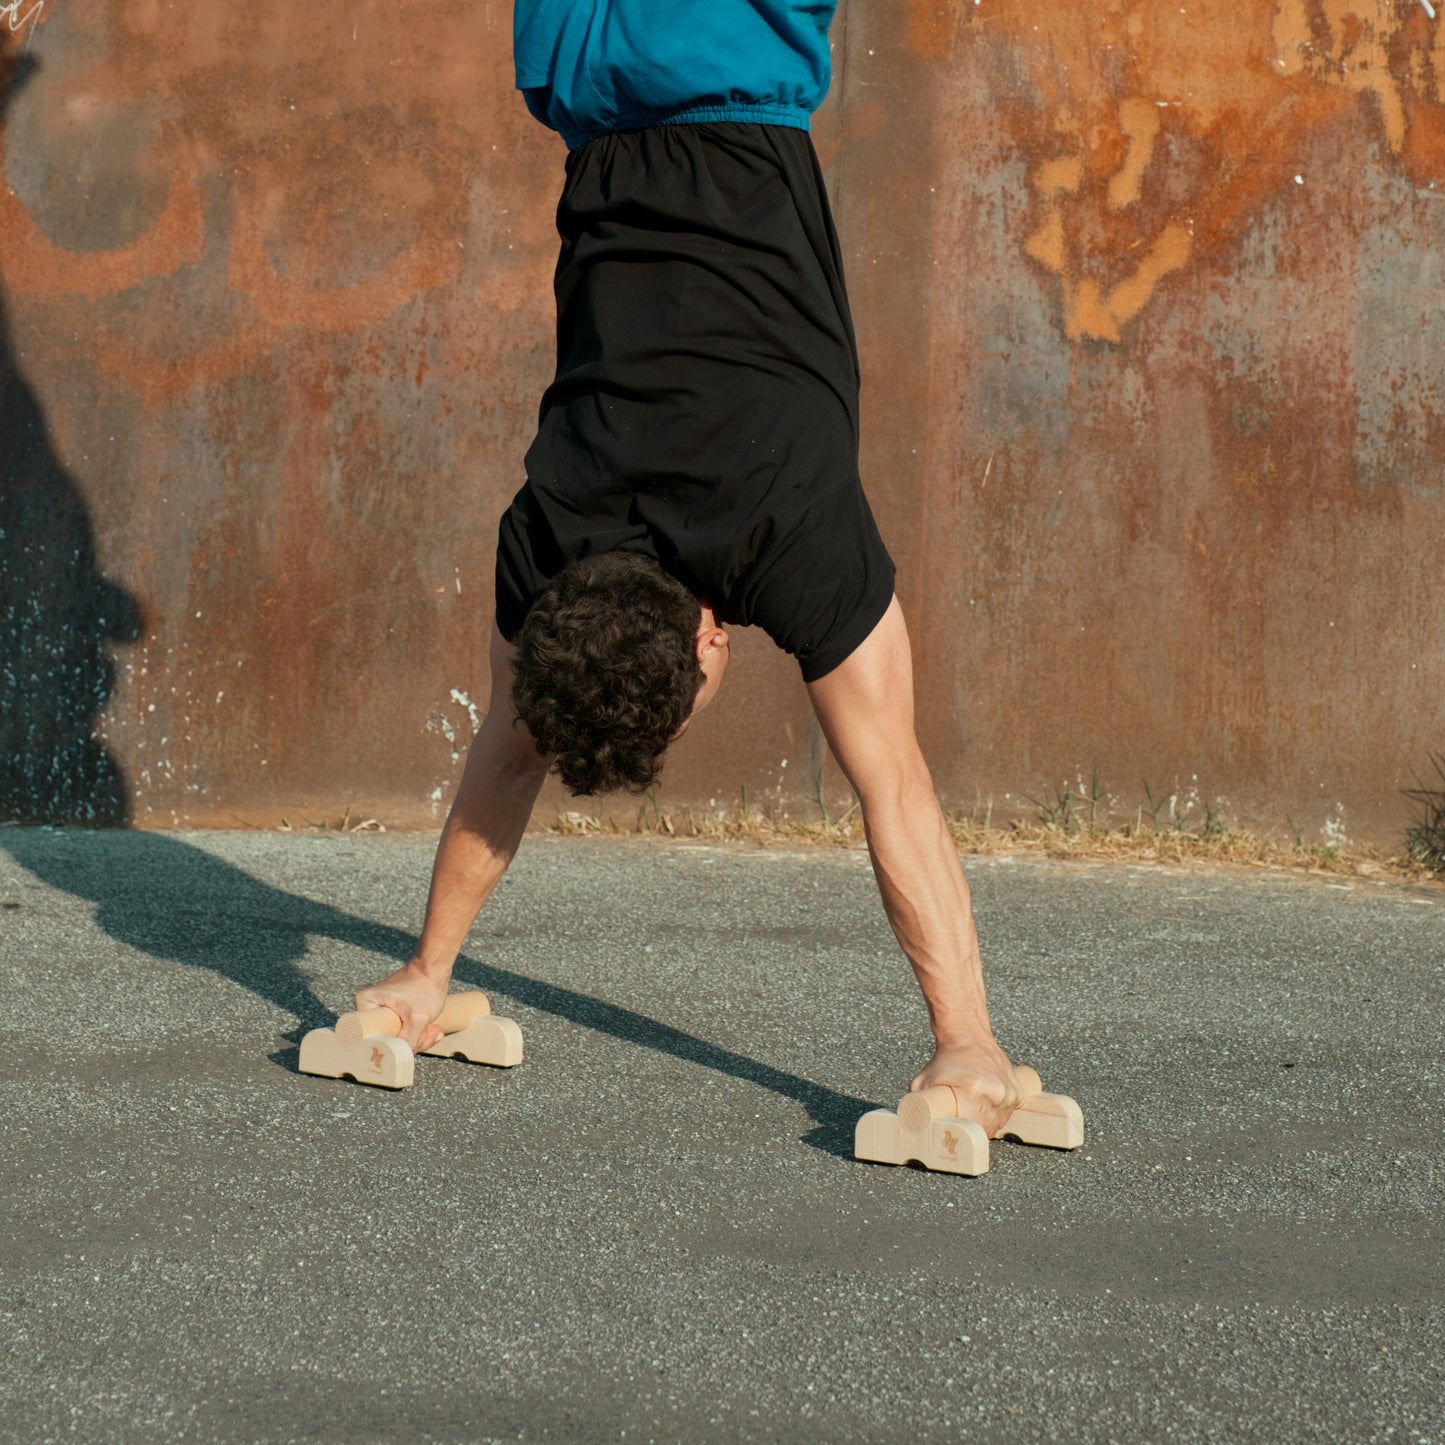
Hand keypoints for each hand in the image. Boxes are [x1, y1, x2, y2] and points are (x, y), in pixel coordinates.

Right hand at [354, 962, 449, 1050]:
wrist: (435, 967)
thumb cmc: (425, 987)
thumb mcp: (418, 1018)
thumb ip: (409, 1041)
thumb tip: (400, 1060)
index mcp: (364, 1005)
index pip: (373, 1039)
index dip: (392, 1048)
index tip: (413, 1042)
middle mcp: (368, 1008)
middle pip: (386, 1040)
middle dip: (411, 1042)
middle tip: (430, 1032)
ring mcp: (381, 1011)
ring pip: (397, 1038)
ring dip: (418, 1038)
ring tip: (434, 1028)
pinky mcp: (393, 1013)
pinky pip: (403, 1031)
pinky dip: (418, 1033)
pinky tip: (433, 1028)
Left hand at [910, 1039, 1035, 1137]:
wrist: (968, 1036)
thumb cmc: (945, 1059)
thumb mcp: (922, 1082)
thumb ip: (915, 1106)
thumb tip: (909, 1126)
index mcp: (974, 1091)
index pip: (974, 1130)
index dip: (964, 1136)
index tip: (956, 1133)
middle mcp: (996, 1092)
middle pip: (988, 1129)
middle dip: (975, 1131)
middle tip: (962, 1124)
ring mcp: (1009, 1092)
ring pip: (1000, 1122)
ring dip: (988, 1122)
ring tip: (973, 1111)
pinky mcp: (1017, 1091)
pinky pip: (1008, 1112)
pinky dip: (998, 1112)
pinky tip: (986, 1104)